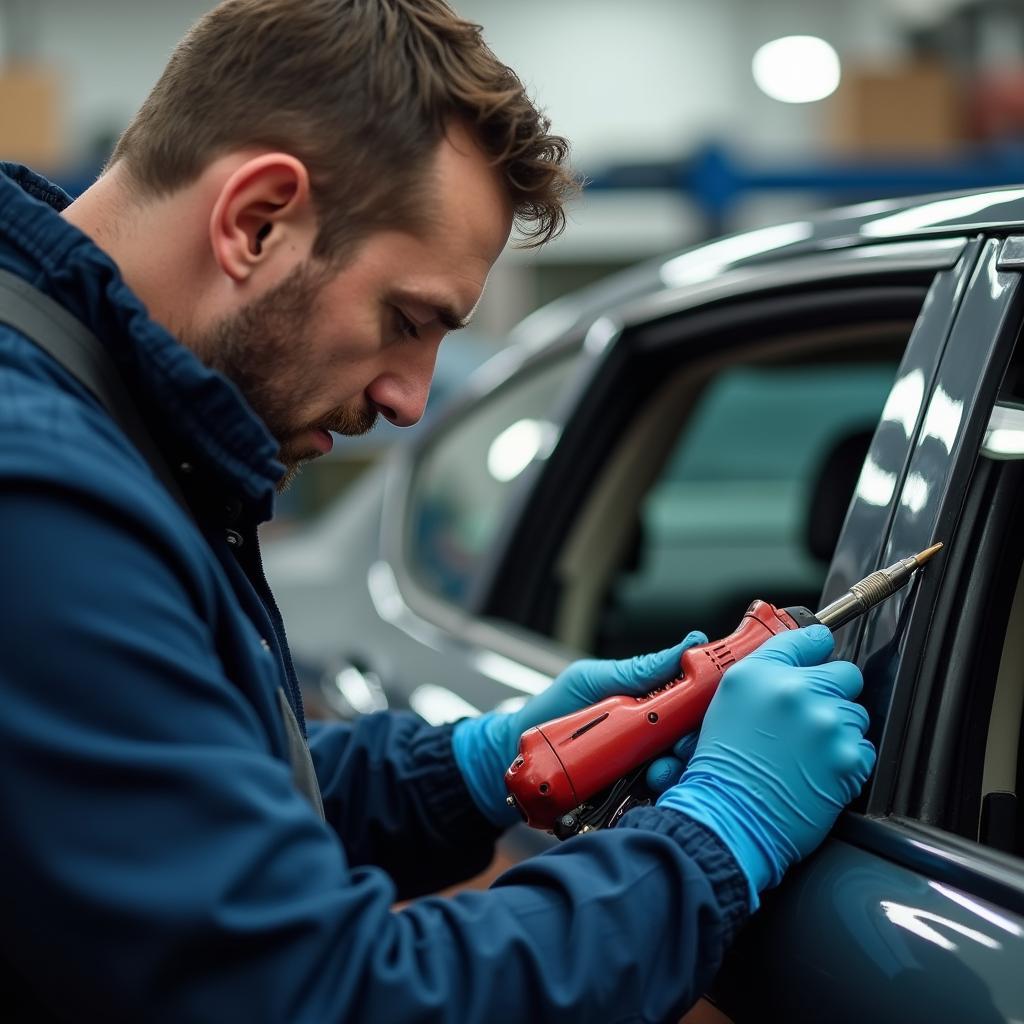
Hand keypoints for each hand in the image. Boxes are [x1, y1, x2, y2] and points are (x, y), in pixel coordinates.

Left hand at [453, 631, 707, 825]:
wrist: (511, 755)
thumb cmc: (554, 709)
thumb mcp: (593, 680)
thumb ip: (637, 669)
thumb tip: (691, 643)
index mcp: (652, 706)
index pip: (696, 708)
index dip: (709, 711)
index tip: (708, 711)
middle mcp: (652, 739)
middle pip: (694, 745)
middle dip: (693, 747)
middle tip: (678, 748)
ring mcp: (640, 770)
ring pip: (678, 777)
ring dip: (674, 775)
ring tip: (656, 773)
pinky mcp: (627, 800)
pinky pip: (653, 804)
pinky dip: (655, 800)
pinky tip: (647, 795)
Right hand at [656, 625, 874, 909]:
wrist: (730, 817)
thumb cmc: (723, 769)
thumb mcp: (728, 703)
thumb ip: (765, 676)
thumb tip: (799, 665)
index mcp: (759, 673)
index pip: (808, 639)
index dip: (817, 648)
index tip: (819, 654)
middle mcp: (793, 690)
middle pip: (844, 673)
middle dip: (833, 693)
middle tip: (811, 717)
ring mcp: (825, 722)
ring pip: (856, 714)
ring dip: (839, 730)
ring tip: (807, 753)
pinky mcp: (848, 756)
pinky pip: (864, 748)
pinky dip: (848, 760)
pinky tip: (818, 771)